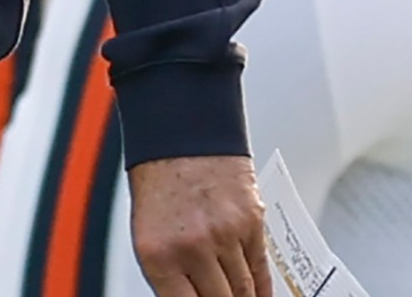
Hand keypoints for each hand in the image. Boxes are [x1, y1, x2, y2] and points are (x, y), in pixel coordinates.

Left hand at [128, 155, 270, 296]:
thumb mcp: (149, 233)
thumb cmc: (160, 180)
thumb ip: (170, 273)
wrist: (181, 131)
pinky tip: (260, 294)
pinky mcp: (252, 222)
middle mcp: (192, 247)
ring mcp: (225, 235)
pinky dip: (262, 285)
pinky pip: (262, 267)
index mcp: (157, 254)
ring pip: (245, 290)